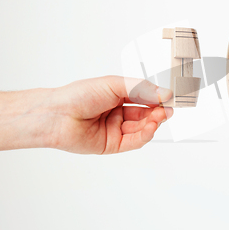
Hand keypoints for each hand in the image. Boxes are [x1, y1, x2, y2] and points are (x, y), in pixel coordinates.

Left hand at [46, 76, 172, 153]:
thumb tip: (164, 93)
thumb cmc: (78, 96)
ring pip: (142, 128)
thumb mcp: (114, 85)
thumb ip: (141, 89)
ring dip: (153, 123)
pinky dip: (145, 135)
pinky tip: (150, 127)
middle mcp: (117, 113)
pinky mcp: (113, 145)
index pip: (144, 98)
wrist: (57, 115)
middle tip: (168, 109)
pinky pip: (134, 142)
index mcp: (117, 96)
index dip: (158, 98)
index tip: (171, 97)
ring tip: (159, 117)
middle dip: (158, 112)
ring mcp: (115, 129)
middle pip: (146, 114)